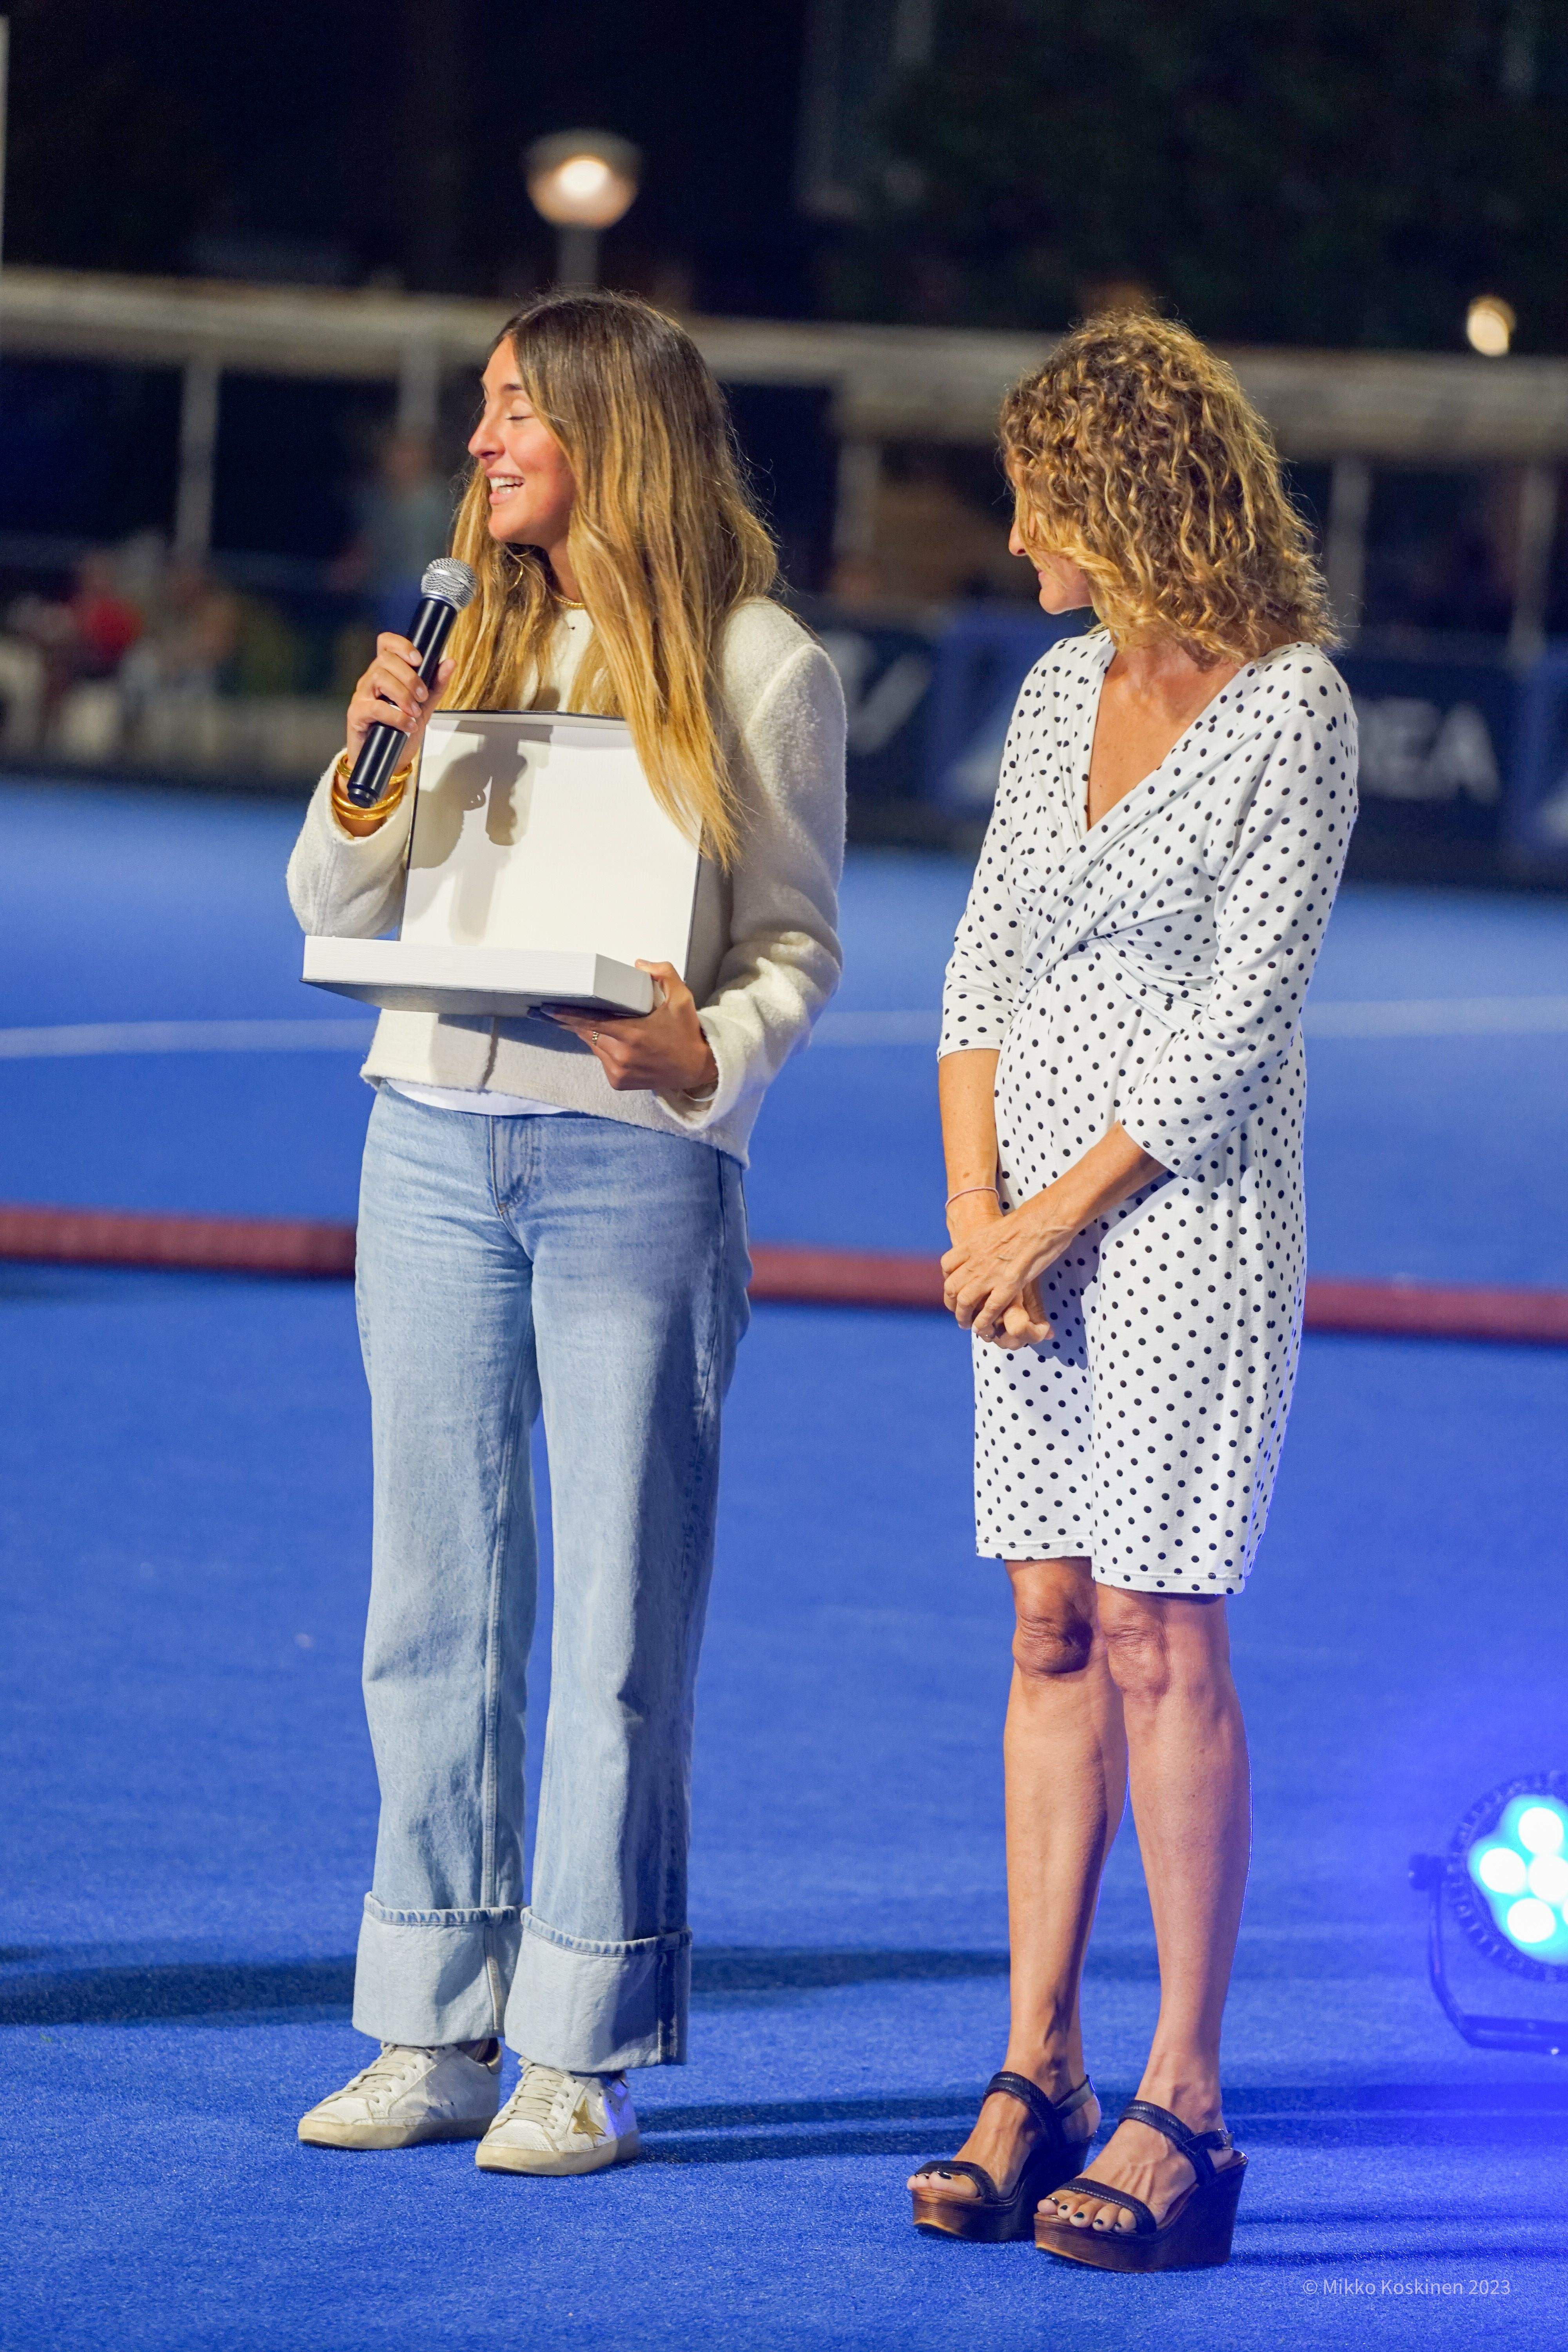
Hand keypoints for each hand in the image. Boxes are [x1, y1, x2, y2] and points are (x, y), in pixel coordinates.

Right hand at [345, 635, 453, 764]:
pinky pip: (376, 707)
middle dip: (410, 677)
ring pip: (380, 678)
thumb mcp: (424, 706)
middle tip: (423, 696)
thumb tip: (449, 662)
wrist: (389, 761)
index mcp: (386, 673)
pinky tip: (408, 725)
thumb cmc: (401, 732)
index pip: (386, 644)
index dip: (401, 645)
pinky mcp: (357, 713)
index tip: (419, 659)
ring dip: (403, 694)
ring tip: (415, 712)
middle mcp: (371, 680)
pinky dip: (396, 716)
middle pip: (386, 660)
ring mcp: (362, 695)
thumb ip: (435, 685)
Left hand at [545, 961, 718, 1095]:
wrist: (697, 1068)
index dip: (566, 1015)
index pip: (590, 1022)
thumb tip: (639, 964)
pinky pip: (601, 1060)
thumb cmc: (686, 1032)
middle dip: (577, 1021)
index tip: (547, 1009)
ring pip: (593, 1046)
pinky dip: (604, 1050)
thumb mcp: (682, 998)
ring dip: (593, 1034)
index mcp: (633, 1034)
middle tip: (565, 1009)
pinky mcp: (618, 1082)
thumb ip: (663, 974)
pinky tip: (617, 1044)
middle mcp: (622, 1056)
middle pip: (587, 1033)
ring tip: (606, 1024)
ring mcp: (618, 1072)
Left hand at [942, 1192, 1076, 1345]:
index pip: (947, 1266)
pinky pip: (989, 1309)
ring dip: (963, 1317)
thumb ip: (985, 1243)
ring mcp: (990, 1274)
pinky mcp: (1008, 1284)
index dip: (948, 1279)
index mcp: (971, 1244)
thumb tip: (988, 1249)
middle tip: (958, 1313)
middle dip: (952, 1304)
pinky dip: (983, 1321)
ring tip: (967, 1325)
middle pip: (952, 1287)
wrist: (1042, 1220)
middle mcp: (975, 1260)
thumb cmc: (1026, 1222)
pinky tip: (982, 1327)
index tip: (954, 1289)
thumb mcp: (995, 1229)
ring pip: (966, 1302)